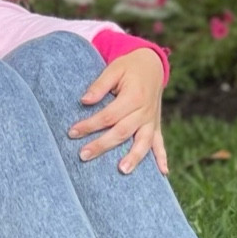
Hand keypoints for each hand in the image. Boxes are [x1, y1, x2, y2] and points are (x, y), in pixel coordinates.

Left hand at [68, 47, 167, 174]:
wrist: (151, 65)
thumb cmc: (128, 67)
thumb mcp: (113, 69)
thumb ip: (99, 85)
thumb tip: (84, 101)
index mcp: (133, 97)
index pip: (108, 116)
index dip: (89, 125)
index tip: (72, 132)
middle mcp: (144, 111)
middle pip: (122, 132)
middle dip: (102, 145)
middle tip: (83, 155)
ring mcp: (151, 120)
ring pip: (143, 142)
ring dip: (134, 157)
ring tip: (122, 170)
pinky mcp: (156, 125)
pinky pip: (160, 143)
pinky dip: (162, 157)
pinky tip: (164, 172)